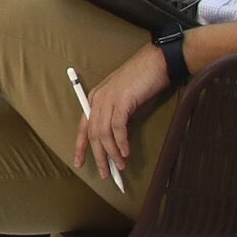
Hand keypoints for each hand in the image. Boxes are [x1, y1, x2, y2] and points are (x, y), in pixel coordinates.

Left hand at [73, 44, 168, 187]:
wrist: (157, 62)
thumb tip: (116, 143)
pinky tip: (125, 153)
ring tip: (119, 167)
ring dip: (112, 153)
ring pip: (103, 133)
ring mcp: (108, 99)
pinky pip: (117, 127)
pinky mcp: (122, 100)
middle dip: (98, 156)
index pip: (83, 127)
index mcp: (95, 98)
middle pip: (92, 134)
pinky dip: (121, 142)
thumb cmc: (143, 81)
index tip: (80, 163)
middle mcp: (98, 99)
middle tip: (104, 173)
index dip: (81, 147)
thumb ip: (116, 117)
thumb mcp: (124, 101)